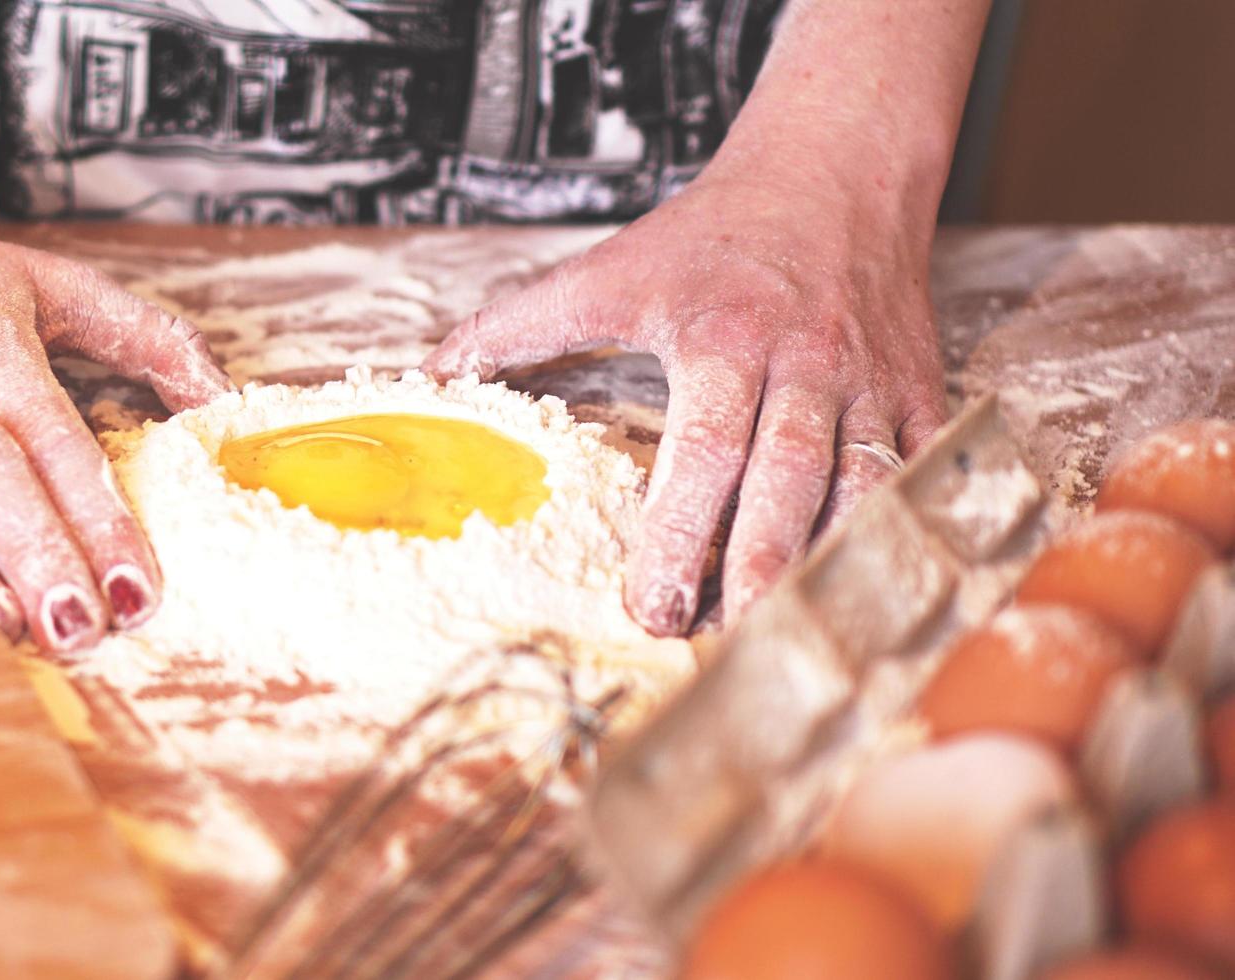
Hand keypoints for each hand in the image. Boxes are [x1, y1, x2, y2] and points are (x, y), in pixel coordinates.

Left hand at [424, 167, 946, 635]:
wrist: (834, 172)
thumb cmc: (712, 237)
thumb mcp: (609, 270)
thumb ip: (519, 326)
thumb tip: (433, 374)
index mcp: (724, 339)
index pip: (704, 450)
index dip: (678, 533)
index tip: (650, 604)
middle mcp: (805, 364)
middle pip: (787, 480)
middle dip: (754, 569)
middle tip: (716, 640)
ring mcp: (871, 382)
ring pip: (864, 489)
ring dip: (826, 566)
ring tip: (782, 633)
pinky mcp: (917, 393)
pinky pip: (922, 473)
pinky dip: (904, 533)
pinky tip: (871, 591)